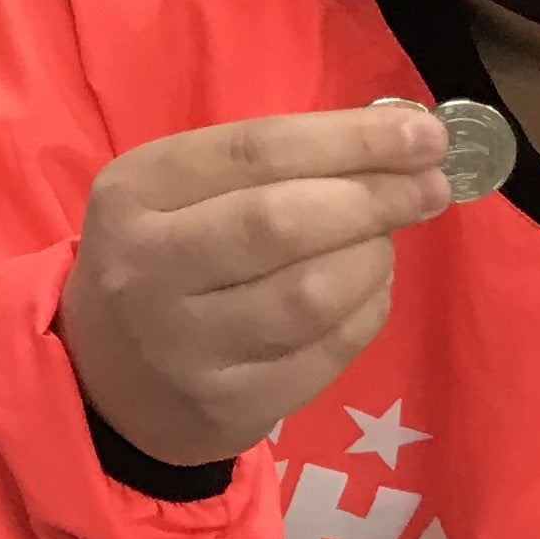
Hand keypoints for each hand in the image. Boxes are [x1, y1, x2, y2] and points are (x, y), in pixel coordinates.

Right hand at [56, 104, 451, 470]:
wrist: (109, 384)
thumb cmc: (163, 259)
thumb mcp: (178, 194)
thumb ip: (270, 164)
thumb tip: (399, 137)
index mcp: (134, 191)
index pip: (254, 151)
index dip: (350, 139)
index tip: (423, 133)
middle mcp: (150, 268)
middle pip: (283, 222)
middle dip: (375, 199)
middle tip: (430, 187)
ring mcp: (189, 345)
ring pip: (313, 293)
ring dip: (373, 258)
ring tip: (386, 241)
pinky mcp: (232, 405)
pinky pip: (329, 350)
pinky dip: (369, 309)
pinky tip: (370, 288)